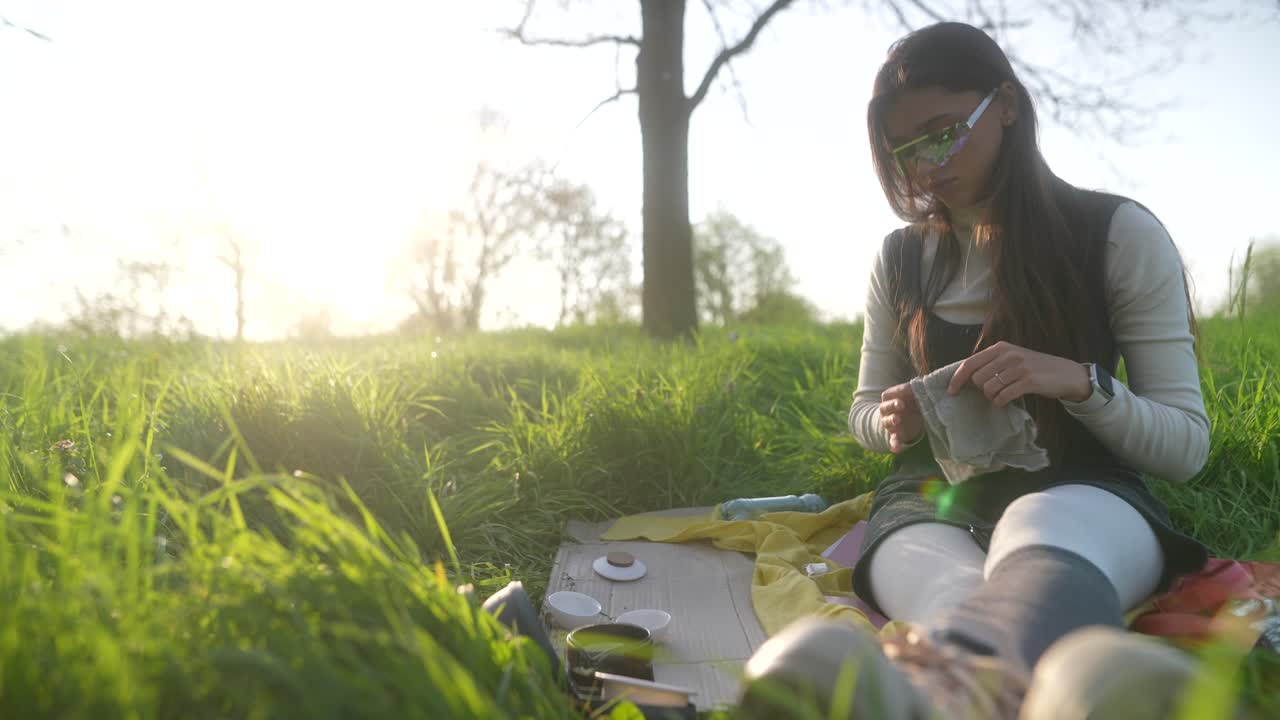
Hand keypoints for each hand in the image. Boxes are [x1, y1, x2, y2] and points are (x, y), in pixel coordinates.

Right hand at [880, 383, 923, 453]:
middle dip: (892, 406)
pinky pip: (893, 440)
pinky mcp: (897, 435)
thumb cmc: (912, 400)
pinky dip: (894, 444)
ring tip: (897, 420)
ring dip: (891, 421)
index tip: (906, 391)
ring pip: (887, 422)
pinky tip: (896, 449)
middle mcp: (887, 411)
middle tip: (900, 405)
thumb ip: (917, 388)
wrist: (911, 416)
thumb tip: (923, 383)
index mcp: (890, 398)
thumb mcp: (915, 393)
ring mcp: (890, 423)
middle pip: (884, 407)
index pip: (888, 395)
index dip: (896, 393)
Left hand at [947, 341, 1091, 406]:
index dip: (957, 378)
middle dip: (981, 390)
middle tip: (994, 392)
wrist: (1066, 373)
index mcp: (1001, 348)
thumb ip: (992, 363)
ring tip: (1002, 396)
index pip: (970, 363)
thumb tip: (966, 377)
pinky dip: (1001, 402)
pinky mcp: (1029, 381)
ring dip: (992, 397)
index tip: (951, 391)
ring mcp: (1019, 367)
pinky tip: (1006, 401)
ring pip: (989, 388)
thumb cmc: (1035, 368)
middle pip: (977, 379)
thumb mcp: (1012, 358)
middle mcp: (1009, 355)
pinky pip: (1004, 396)